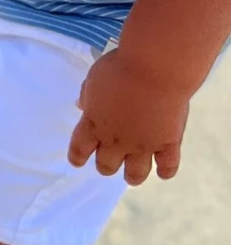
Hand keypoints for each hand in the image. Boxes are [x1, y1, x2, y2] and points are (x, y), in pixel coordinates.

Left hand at [68, 48, 190, 185]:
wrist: (155, 69)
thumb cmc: (120, 68)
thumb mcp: (95, 78)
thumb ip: (88, 95)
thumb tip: (81, 105)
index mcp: (94, 123)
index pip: (79, 148)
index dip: (77, 157)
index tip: (77, 161)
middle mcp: (116, 139)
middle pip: (106, 165)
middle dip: (106, 166)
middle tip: (109, 162)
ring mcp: (143, 144)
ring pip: (135, 173)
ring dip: (132, 176)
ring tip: (132, 176)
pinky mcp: (168, 142)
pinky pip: (167, 166)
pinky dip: (165, 171)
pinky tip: (163, 171)